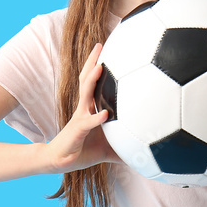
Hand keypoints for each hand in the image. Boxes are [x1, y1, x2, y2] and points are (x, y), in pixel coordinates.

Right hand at [43, 43, 120, 174]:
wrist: (61, 161)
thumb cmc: (84, 150)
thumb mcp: (109, 148)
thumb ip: (126, 147)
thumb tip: (145, 153)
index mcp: (91, 107)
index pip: (94, 81)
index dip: (99, 64)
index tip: (109, 49)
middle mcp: (84, 108)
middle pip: (87, 79)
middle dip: (92, 61)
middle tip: (101, 44)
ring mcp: (79, 117)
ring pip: (85, 94)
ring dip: (92, 80)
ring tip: (100, 67)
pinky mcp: (77, 131)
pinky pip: (88, 122)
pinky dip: (96, 118)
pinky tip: (106, 114)